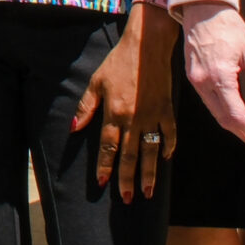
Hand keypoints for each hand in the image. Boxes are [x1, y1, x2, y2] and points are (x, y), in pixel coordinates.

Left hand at [73, 4, 180, 200]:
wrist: (147, 46)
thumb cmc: (118, 62)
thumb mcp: (96, 82)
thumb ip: (86, 107)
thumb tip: (74, 128)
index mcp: (114, 113)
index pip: (108, 146)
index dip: (105, 165)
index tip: (102, 182)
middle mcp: (133, 119)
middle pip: (129, 155)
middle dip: (127, 179)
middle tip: (127, 198)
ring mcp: (152, 115)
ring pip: (150, 151)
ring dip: (148, 173)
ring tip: (147, 192)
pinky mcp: (167, 109)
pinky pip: (169, 134)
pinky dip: (169, 147)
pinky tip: (166, 159)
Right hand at [180, 2, 244, 154]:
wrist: (203, 10)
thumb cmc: (229, 27)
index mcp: (219, 76)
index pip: (236, 115)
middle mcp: (203, 82)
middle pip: (224, 120)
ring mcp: (195, 81)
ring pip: (215, 114)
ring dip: (235, 127)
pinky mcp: (193, 78)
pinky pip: (209, 103)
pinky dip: (224, 114)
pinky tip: (237, 118)